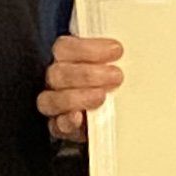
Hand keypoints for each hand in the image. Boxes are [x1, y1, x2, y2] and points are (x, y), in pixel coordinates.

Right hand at [39, 30, 121, 146]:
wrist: (115, 116)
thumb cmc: (113, 82)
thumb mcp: (113, 64)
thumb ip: (112, 57)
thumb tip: (123, 50)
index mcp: (64, 58)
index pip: (65, 47)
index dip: (89, 49)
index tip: (117, 51)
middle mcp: (55, 80)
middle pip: (59, 73)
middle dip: (88, 74)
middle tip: (116, 76)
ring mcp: (54, 105)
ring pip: (52, 100)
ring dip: (77, 97)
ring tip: (102, 97)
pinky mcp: (59, 128)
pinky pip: (56, 126)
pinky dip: (67, 121)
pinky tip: (79, 117)